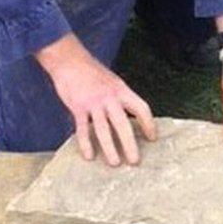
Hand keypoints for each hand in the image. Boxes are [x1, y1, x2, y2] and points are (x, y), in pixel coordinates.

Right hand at [35, 34, 156, 165]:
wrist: (69, 60)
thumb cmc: (93, 72)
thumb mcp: (113, 81)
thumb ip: (121, 98)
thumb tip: (132, 117)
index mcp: (122, 90)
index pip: (141, 108)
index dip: (149, 123)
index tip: (153, 138)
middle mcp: (110, 97)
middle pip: (122, 123)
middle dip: (130, 144)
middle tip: (135, 161)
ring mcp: (93, 103)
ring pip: (103, 129)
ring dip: (110, 148)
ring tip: (115, 163)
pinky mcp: (77, 107)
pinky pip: (82, 129)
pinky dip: (86, 143)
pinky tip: (89, 156)